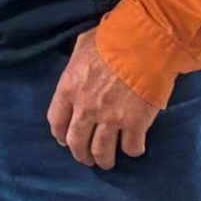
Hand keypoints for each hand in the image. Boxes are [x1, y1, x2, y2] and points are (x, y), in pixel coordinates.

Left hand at [46, 33, 162, 169]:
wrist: (143, 43)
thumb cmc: (112, 38)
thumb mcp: (82, 45)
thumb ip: (77, 63)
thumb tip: (80, 65)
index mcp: (68, 89)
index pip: (56, 122)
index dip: (60, 135)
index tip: (64, 140)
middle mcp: (85, 109)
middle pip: (76, 142)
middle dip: (81, 154)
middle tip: (87, 158)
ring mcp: (110, 119)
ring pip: (102, 151)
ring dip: (103, 160)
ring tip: (107, 162)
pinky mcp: (136, 124)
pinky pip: (131, 147)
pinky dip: (132, 150)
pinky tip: (133, 148)